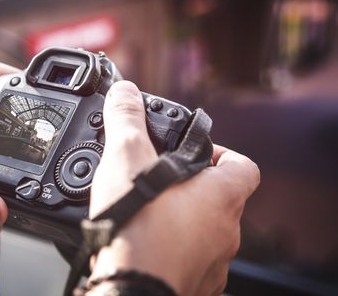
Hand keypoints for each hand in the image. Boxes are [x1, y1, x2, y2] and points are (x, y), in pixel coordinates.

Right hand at [89, 81, 259, 295]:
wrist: (128, 289)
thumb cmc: (137, 228)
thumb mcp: (127, 159)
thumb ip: (126, 120)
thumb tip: (125, 92)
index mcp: (220, 197)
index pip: (242, 166)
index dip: (221, 153)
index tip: (193, 153)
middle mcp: (225, 232)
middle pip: (219, 200)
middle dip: (189, 188)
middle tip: (157, 181)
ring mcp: (212, 263)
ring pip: (203, 233)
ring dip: (181, 220)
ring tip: (146, 212)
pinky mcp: (192, 285)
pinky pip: (189, 260)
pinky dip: (172, 249)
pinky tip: (143, 242)